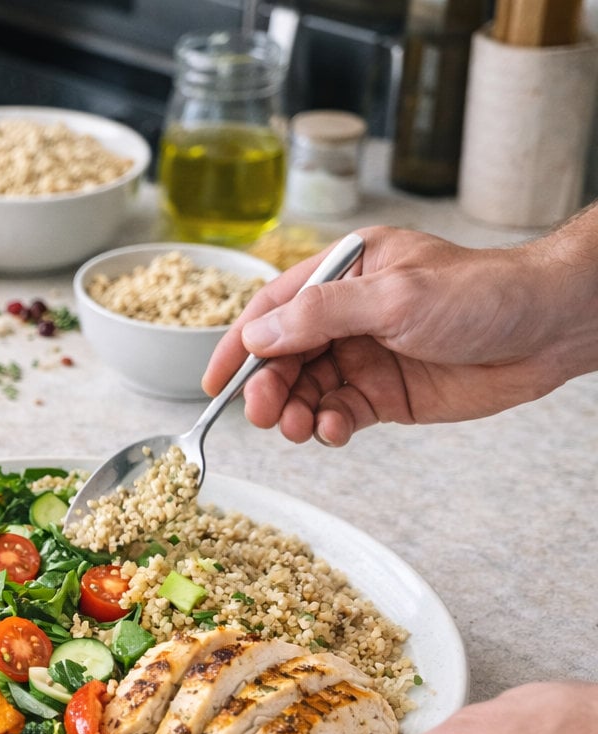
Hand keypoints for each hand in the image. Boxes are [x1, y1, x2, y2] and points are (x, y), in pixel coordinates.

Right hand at [202, 221, 597, 444]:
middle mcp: (347, 315)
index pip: (273, 310)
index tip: (215, 383)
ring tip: (301, 428)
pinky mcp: (384, 393)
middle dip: (269, 388)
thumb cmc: (482, 294)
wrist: (548, 330)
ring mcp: (364, 355)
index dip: (239, 346)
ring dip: (296, 412)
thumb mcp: (395, 296)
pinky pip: (338, 413)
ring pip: (306, 390)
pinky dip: (328, 426)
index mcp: (343, 274)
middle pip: (284, 356)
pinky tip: (334, 430)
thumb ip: (321, 315)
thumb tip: (258, 336)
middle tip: (265, 414)